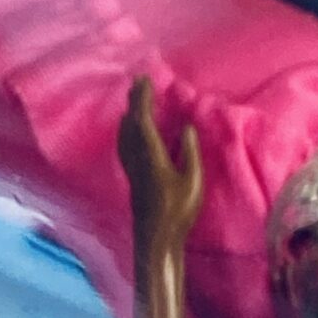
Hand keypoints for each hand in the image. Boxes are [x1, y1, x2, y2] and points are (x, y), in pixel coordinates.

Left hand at [118, 77, 203, 247]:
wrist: (156, 238)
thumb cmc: (178, 211)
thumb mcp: (192, 181)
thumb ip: (190, 152)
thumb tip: (186, 126)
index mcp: (151, 154)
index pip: (143, 118)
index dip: (143, 97)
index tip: (147, 79)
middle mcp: (136, 157)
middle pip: (130, 122)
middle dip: (135, 101)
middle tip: (140, 83)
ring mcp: (132, 167)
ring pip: (125, 133)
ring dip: (129, 113)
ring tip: (134, 101)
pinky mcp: (132, 177)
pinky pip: (125, 144)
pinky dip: (126, 130)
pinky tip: (128, 131)